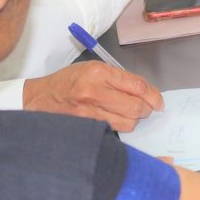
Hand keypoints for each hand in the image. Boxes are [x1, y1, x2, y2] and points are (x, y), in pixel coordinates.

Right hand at [23, 61, 163, 131]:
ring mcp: (90, 112)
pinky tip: (116, 119)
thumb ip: (119, 78)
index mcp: (99, 72)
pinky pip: (115, 130)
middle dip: (146, 109)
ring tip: (128, 113)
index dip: (153, 95)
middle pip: (136, 106)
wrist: (40, 98)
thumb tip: (145, 91)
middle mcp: (94, 91)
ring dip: (134, 120)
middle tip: (146, 109)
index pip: (137, 85)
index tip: (159, 101)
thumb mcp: (93, 69)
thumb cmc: (68, 81)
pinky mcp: (87, 127)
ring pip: (128, 122)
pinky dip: (120, 126)